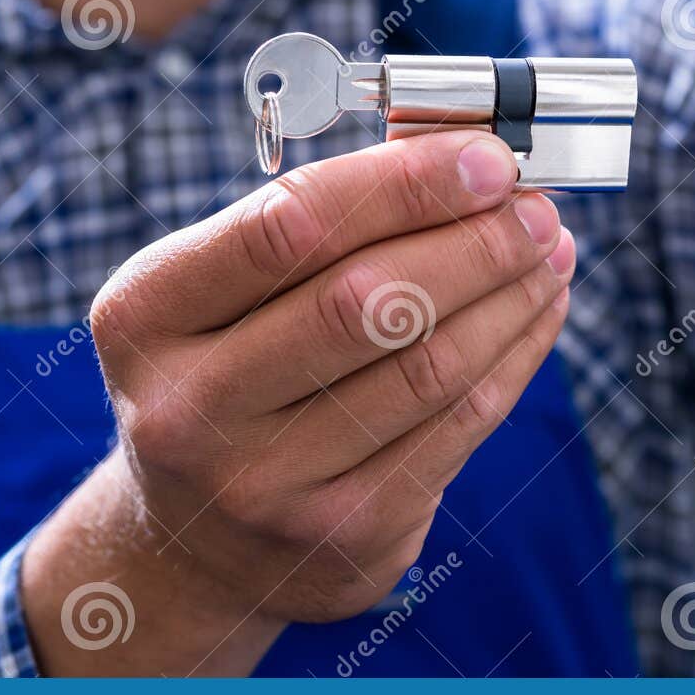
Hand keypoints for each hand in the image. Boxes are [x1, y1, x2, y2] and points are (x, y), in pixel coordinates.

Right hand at [21, 131, 572, 674]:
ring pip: (427, 369)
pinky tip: (538, 311)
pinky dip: (515, 355)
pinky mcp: (346, 536)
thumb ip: (321, 219)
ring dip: (509, 296)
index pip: (289, 226)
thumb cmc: (225, 373)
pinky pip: (459, 428)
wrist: (192, 545)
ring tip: (549, 250)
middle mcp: (189, 409)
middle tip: (536, 207)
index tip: (485, 156)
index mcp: (145, 315)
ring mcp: (266, 485)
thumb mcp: (220, 290)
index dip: (404, 184)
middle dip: (474, 242)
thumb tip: (459, 149)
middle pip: (366, 304)